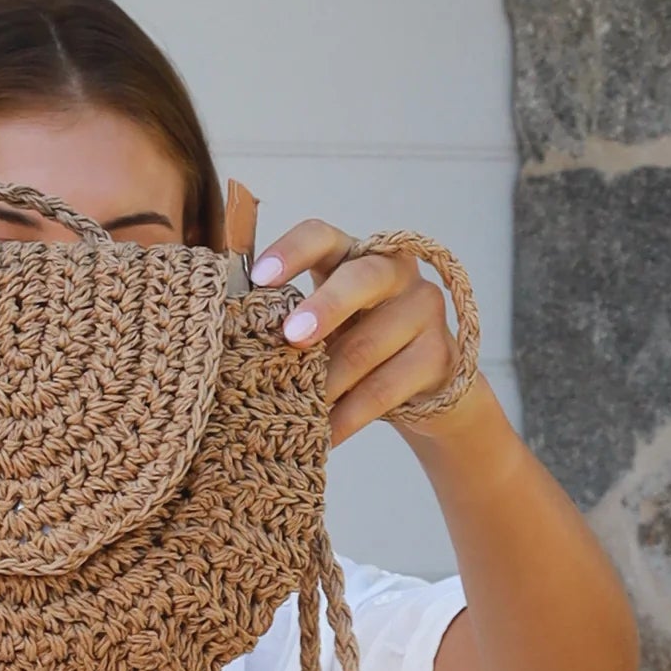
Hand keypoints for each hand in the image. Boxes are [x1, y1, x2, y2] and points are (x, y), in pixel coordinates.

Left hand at [251, 218, 477, 449]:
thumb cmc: (354, 348)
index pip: (323, 236)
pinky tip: (324, 434)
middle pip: (361, 278)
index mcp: (354, 254)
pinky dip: (348, 416)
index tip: (260, 278)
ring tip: (296, 407)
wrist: (421, 389)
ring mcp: (425, 310)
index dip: (292, 251)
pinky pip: (384, 389)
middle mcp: (395, 272)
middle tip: (290, 338)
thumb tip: (230, 335)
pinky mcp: (440, 355)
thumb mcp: (322, 327)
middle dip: (323, 308)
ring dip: (325, 382)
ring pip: (366, 346)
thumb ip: (287, 320)